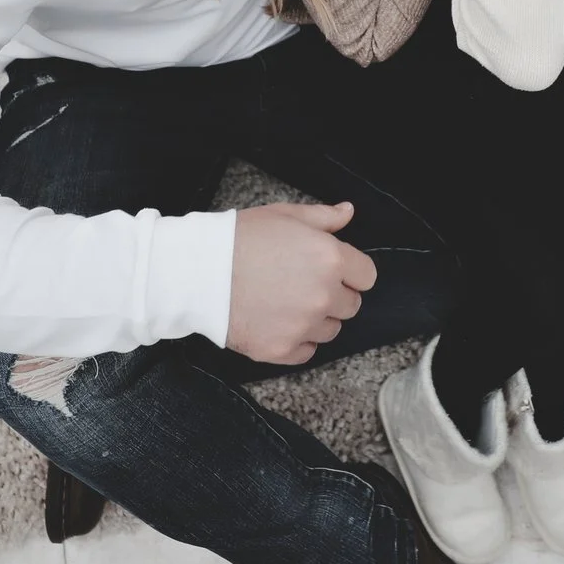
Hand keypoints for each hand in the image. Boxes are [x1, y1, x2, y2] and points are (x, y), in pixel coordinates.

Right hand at [226, 201, 377, 365]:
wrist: (197, 271)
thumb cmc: (239, 238)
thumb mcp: (284, 215)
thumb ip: (323, 217)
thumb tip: (348, 212)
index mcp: (331, 259)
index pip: (367, 276)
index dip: (350, 272)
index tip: (332, 270)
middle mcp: (324, 295)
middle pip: (351, 306)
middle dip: (333, 295)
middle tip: (302, 284)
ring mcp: (303, 326)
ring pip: (330, 330)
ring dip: (316, 319)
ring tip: (285, 302)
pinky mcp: (282, 349)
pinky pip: (306, 351)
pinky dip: (296, 340)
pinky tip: (276, 321)